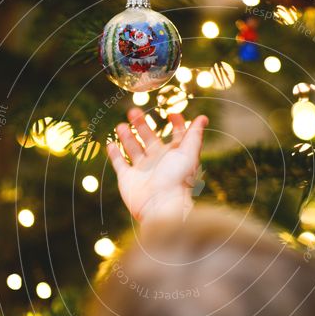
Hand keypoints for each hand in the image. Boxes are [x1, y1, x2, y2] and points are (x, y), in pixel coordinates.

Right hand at [106, 107, 207, 223]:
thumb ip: (194, 135)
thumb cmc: (177, 179)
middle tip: (133, 111)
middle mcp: (158, 161)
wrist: (161, 205)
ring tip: (122, 125)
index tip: (172, 113)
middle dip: (142, 124)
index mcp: (174, 155)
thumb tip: (203, 117)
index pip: (176, 135)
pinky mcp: (128, 178)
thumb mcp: (188, 152)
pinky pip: (119, 163)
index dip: (176, 124)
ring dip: (127, 136)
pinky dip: (114, 154)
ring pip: (133, 148)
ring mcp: (142, 170)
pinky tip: (111, 143)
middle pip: (149, 138)